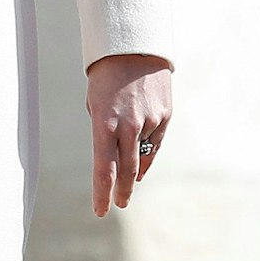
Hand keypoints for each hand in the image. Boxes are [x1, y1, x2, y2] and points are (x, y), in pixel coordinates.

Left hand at [86, 52, 171, 216]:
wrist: (135, 49)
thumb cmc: (105, 76)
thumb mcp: (94, 101)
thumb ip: (104, 129)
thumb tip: (113, 155)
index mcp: (104, 123)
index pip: (102, 168)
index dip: (101, 192)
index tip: (100, 211)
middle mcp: (128, 126)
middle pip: (125, 170)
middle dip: (120, 191)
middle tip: (117, 205)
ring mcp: (150, 123)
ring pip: (142, 158)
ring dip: (133, 174)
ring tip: (126, 189)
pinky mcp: (165, 118)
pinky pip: (155, 144)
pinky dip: (147, 156)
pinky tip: (141, 169)